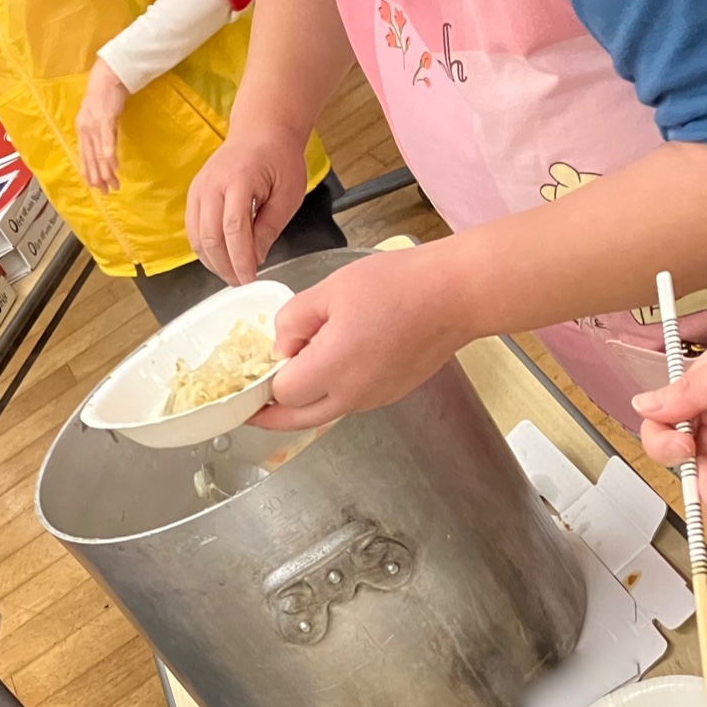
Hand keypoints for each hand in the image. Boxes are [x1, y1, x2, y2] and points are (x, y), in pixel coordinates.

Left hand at [76, 58, 128, 192]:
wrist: (109, 77)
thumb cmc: (105, 97)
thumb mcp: (99, 118)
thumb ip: (100, 134)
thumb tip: (105, 151)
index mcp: (82, 129)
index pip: (84, 155)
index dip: (89, 172)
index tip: (95, 187)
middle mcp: (85, 128)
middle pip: (90, 157)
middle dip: (97, 176)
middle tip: (105, 191)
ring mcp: (94, 124)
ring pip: (98, 152)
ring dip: (105, 170)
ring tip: (111, 184)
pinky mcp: (105, 118)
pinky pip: (107, 140)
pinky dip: (109, 154)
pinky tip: (112, 166)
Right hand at [186, 122, 309, 284]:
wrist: (261, 131)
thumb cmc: (280, 159)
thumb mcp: (288, 195)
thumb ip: (269, 227)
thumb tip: (255, 259)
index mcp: (240, 179)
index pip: (234, 228)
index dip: (240, 259)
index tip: (250, 278)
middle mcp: (212, 183)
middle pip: (210, 235)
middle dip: (225, 265)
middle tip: (242, 282)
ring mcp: (199, 187)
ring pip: (197, 235)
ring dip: (212, 261)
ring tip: (232, 275)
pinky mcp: (194, 193)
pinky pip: (192, 228)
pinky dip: (203, 249)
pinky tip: (219, 260)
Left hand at [250, 249, 465, 429]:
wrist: (454, 296)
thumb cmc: (397, 285)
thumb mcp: (330, 290)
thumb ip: (293, 320)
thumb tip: (282, 347)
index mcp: (332, 368)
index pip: (282, 392)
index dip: (265, 379)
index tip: (258, 367)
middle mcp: (352, 395)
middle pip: (298, 420)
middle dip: (272, 416)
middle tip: (253, 409)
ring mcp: (374, 399)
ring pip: (325, 415)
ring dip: (304, 405)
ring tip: (296, 377)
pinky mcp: (391, 395)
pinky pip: (350, 403)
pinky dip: (332, 395)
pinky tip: (334, 367)